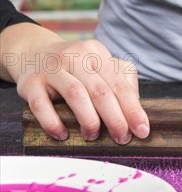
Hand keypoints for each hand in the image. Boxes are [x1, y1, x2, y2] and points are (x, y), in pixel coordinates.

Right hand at [0, 23, 149, 143]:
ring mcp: (51, 68)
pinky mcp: (30, 82)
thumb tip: (137, 116)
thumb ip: (120, 85)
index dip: (133, 110)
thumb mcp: (99, 68)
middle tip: (122, 138)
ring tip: (93, 136)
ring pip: (76, 95)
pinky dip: (54, 123)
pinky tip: (63, 134)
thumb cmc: (75, 69)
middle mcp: (75, 56)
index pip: (120, 84)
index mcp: (97, 54)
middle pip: (101, 91)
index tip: (142, 131)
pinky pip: (42, 105)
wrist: (32, 53)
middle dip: (115, 119)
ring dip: (89, 120)